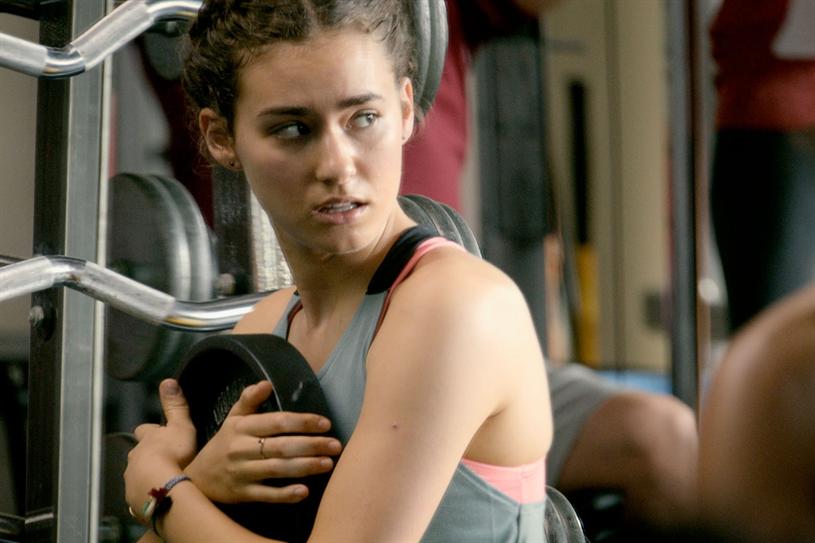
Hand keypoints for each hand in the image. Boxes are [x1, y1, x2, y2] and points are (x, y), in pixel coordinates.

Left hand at [124, 379, 196, 514]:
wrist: (162, 488)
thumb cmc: (173, 454)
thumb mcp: (180, 425)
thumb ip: (175, 405)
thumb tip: (168, 381)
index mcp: (147, 439)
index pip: (144, 431)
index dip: (150, 432)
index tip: (156, 433)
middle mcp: (134, 458)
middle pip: (137, 454)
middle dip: (146, 456)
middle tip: (161, 460)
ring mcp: (132, 480)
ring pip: (136, 475)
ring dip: (146, 476)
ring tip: (161, 481)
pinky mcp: (134, 499)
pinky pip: (139, 496)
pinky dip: (146, 495)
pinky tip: (156, 498)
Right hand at [185, 380, 341, 503]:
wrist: (196, 478)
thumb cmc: (223, 444)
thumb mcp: (232, 419)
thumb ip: (249, 400)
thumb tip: (266, 383)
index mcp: (242, 427)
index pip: (276, 422)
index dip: (302, 421)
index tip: (325, 423)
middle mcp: (242, 449)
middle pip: (282, 446)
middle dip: (312, 445)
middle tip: (336, 445)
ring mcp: (242, 473)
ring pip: (278, 469)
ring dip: (306, 467)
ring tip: (329, 464)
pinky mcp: (243, 494)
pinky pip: (267, 494)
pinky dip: (285, 494)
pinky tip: (304, 491)